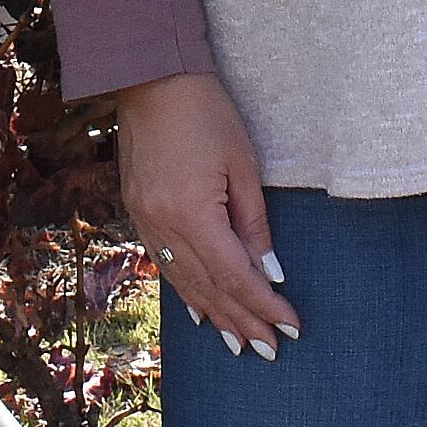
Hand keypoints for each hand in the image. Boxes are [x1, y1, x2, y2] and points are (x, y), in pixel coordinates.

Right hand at [112, 71, 299, 356]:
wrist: (150, 77)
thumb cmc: (206, 113)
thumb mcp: (243, 165)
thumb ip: (254, 225)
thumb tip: (269, 272)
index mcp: (192, 213)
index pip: (235, 276)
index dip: (263, 306)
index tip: (289, 328)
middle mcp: (163, 224)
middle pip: (208, 287)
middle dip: (241, 320)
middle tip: (269, 350)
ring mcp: (144, 219)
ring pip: (184, 281)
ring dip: (214, 314)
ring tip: (238, 343)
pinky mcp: (137, 210)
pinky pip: (165, 263)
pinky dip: (186, 290)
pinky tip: (200, 311)